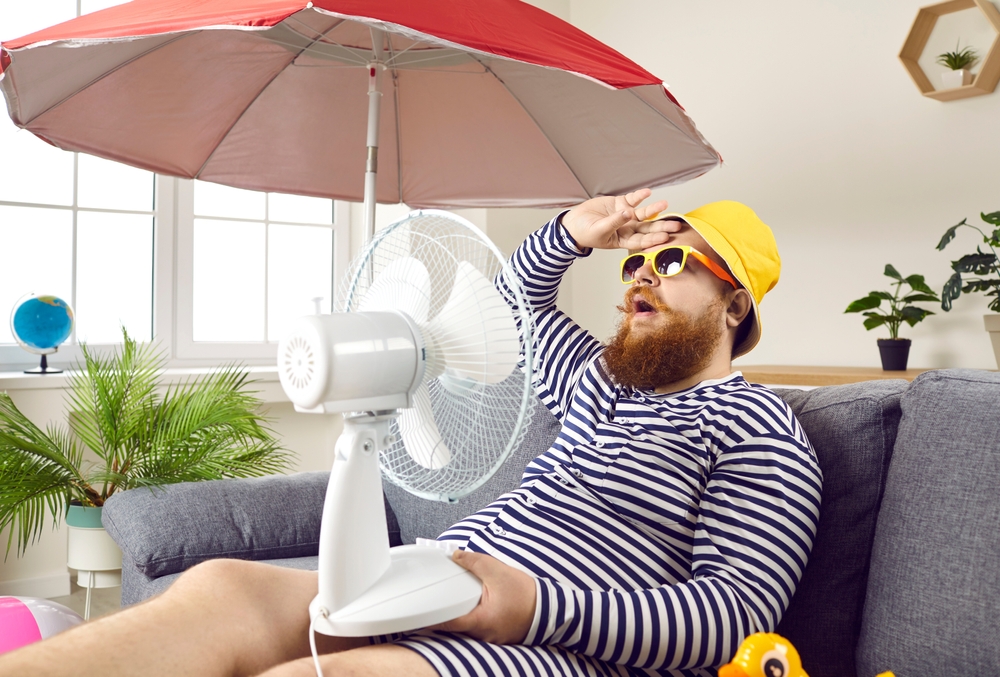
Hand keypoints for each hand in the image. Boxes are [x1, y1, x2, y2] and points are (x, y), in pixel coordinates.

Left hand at [428, 550, 536, 644]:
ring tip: (464, 595)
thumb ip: (474, 562)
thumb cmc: (526, 595)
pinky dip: (476, 614)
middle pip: (456, 624)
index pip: (447, 622)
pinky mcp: (498, 634)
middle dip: (449, 609)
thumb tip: (456, 556)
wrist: (550, 609)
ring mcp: (491, 637)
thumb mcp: (497, 571)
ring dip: (464, 611)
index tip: (424, 607)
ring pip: (468, 625)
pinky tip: (479, 601)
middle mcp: (483, 634)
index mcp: (480, 621)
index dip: (433, 614)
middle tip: (444, 594)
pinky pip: (481, 625)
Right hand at [560, 188, 680, 250]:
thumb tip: (628, 213)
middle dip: (662, 227)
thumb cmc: (586, 232)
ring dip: (654, 209)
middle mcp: (628, 228)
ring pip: (644, 213)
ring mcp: (626, 216)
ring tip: (664, 204)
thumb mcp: (600, 231)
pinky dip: (640, 196)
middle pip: (648, 228)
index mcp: (623, 240)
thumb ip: (615, 222)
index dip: (653, 240)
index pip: (642, 241)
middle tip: (676, 226)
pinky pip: (633, 199)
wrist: (574, 222)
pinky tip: (648, 192)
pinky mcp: (620, 204)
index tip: (665, 238)